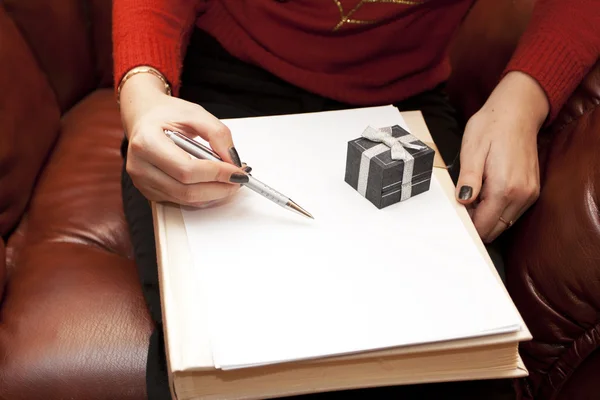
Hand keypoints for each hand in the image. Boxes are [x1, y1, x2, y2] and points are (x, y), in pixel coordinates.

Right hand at [119, 70, 248, 206]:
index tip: (237, 171)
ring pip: (186, 200)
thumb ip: (218, 134)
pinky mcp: (150, 193)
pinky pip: (182, 201)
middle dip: (219, 188)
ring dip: (214, 194)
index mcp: (147, 143)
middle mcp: (140, 167)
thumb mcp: (195, 113)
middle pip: (186, 190)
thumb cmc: (166, 114)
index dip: (216, 174)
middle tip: (239, 179)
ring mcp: (143, 183)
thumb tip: (233, 160)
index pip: (186, 170)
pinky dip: (203, 196)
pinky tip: (214, 183)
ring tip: (230, 180)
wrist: (144, 117)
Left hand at [455, 71, 548, 242]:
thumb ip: (468, 179)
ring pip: (505, 223)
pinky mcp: (532, 190)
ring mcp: (530, 194)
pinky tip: (487, 192)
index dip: (467, 223)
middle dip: (477, 223)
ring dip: (488, 216)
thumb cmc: (492, 126)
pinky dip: (498, 209)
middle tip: (463, 202)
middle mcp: (522, 195)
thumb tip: (463, 200)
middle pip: (495, 229)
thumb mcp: (471, 150)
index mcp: (504, 188)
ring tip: (475, 193)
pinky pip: (513, 212)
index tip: (456, 212)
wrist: (518, 111)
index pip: (484, 225)